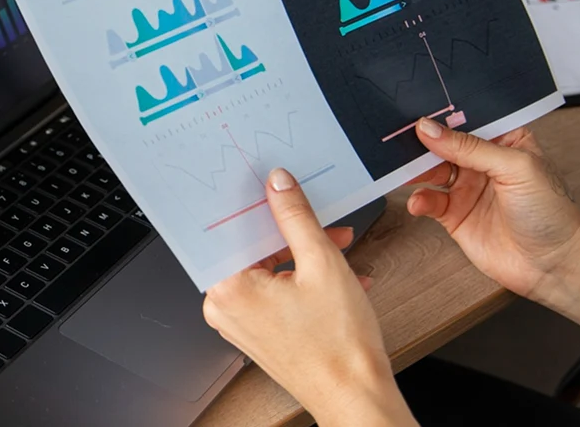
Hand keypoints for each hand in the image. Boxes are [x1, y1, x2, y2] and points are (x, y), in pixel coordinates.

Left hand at [204, 168, 416, 426]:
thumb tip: (279, 184)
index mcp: (227, 288)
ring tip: (340, 251)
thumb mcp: (321, 262)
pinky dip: (302, 281)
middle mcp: (224, 307)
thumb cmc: (338, 345)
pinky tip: (338, 278)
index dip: (254, 205)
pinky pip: (273, 292)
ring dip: (303, 256)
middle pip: (251, 249)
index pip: (228, 229)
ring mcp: (240, 322)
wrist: (355, 395)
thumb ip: (295, 216)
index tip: (272, 189)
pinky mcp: (258, 332)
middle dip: (291, 233)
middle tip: (322, 224)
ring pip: (267, 270)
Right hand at [408, 119, 579, 339]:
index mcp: (504, 141)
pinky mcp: (455, 216)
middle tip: (399, 140)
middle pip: (444, 144)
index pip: (467, 120)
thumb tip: (429, 129)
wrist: (555, 264)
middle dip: (422, 142)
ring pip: (431, 171)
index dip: (442, 115)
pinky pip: (429, 202)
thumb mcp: (515, 167)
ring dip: (416, 170)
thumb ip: (470, 147)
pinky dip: (419, 200)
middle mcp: (483, 163)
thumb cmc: (551, 212)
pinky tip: (418, 202)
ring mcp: (468, 189)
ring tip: (403, 170)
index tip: (416, 110)